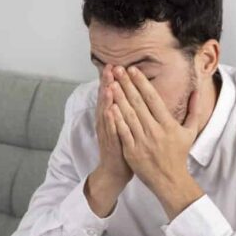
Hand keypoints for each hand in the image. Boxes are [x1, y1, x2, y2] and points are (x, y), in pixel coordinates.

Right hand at [94, 65, 132, 186]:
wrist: (115, 171)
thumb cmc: (123, 146)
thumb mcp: (123, 125)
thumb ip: (125, 108)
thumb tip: (130, 92)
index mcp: (111, 116)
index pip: (110, 95)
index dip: (111, 80)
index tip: (113, 64)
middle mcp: (107, 122)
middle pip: (105, 100)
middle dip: (107, 83)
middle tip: (108, 68)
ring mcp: (107, 133)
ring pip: (106, 114)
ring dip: (106, 100)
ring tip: (107, 85)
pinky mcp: (111, 144)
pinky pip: (111, 131)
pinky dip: (110, 121)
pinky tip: (110, 111)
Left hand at [107, 65, 209, 217]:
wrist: (170, 180)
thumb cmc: (179, 154)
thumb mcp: (190, 132)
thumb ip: (194, 110)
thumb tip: (197, 91)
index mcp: (168, 124)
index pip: (153, 99)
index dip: (142, 83)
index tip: (133, 70)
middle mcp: (155, 131)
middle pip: (138, 103)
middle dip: (127, 85)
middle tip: (118, 70)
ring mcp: (143, 141)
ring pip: (128, 115)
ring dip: (118, 98)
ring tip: (111, 83)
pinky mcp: (132, 151)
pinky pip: (123, 132)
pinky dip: (116, 119)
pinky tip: (109, 106)